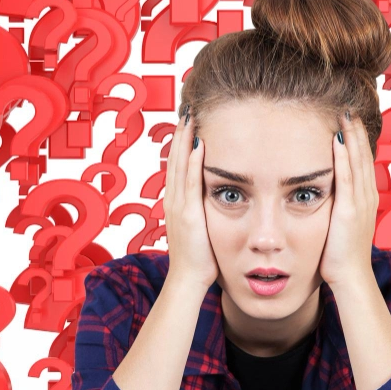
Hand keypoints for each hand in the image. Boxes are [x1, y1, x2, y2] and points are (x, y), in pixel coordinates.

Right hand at [162, 105, 219, 290]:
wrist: (188, 280)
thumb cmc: (199, 256)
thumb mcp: (200, 225)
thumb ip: (203, 208)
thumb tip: (217, 194)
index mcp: (176, 201)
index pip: (177, 164)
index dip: (181, 141)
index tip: (188, 121)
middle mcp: (173, 199)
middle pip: (175, 158)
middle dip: (181, 133)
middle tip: (188, 109)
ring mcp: (179, 206)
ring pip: (179, 165)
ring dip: (185, 140)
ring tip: (190, 117)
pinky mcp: (189, 215)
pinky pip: (190, 183)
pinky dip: (192, 163)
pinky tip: (198, 145)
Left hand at [319, 111, 378, 288]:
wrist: (351, 277)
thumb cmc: (342, 256)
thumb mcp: (343, 225)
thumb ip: (338, 208)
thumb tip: (329, 196)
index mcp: (366, 199)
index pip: (363, 163)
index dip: (359, 141)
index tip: (351, 122)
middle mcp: (367, 197)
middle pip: (363, 156)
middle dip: (357, 132)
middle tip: (350, 109)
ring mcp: (360, 203)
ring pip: (357, 162)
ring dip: (352, 137)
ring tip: (346, 116)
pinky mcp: (349, 210)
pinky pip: (346, 178)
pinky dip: (343, 157)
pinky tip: (337, 140)